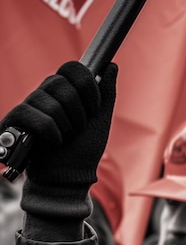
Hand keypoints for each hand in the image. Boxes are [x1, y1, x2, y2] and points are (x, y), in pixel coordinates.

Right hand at [0, 61, 117, 219]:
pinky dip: (51, 133)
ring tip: (65, 137)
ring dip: (66, 126)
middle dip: (79, 111)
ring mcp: (29, 106)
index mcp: (64, 91)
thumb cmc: (83, 150)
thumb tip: (112, 66)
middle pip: (62, 83)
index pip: (72, 68)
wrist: (69, 177)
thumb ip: (106, 94)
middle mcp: (44, 94)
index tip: (94, 107)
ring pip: (50, 102)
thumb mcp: (100, 121)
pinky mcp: (14, 121)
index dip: (88, 87)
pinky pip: (34, 116)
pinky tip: (53, 142)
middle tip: (78, 127)